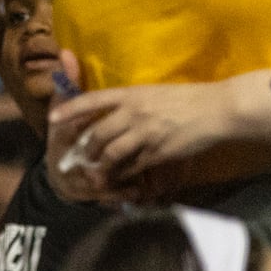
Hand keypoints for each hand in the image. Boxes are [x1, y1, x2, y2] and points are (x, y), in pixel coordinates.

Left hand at [45, 79, 246, 197]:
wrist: (217, 109)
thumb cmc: (189, 98)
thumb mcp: (155, 92)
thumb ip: (134, 102)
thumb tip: (117, 110)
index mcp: (131, 94)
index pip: (92, 100)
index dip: (70, 110)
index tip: (52, 119)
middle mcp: (133, 113)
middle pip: (97, 133)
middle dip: (85, 148)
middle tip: (80, 157)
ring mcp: (144, 134)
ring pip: (111, 153)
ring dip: (101, 165)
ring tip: (96, 172)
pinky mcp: (157, 152)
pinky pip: (132, 166)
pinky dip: (123, 174)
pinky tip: (121, 178)